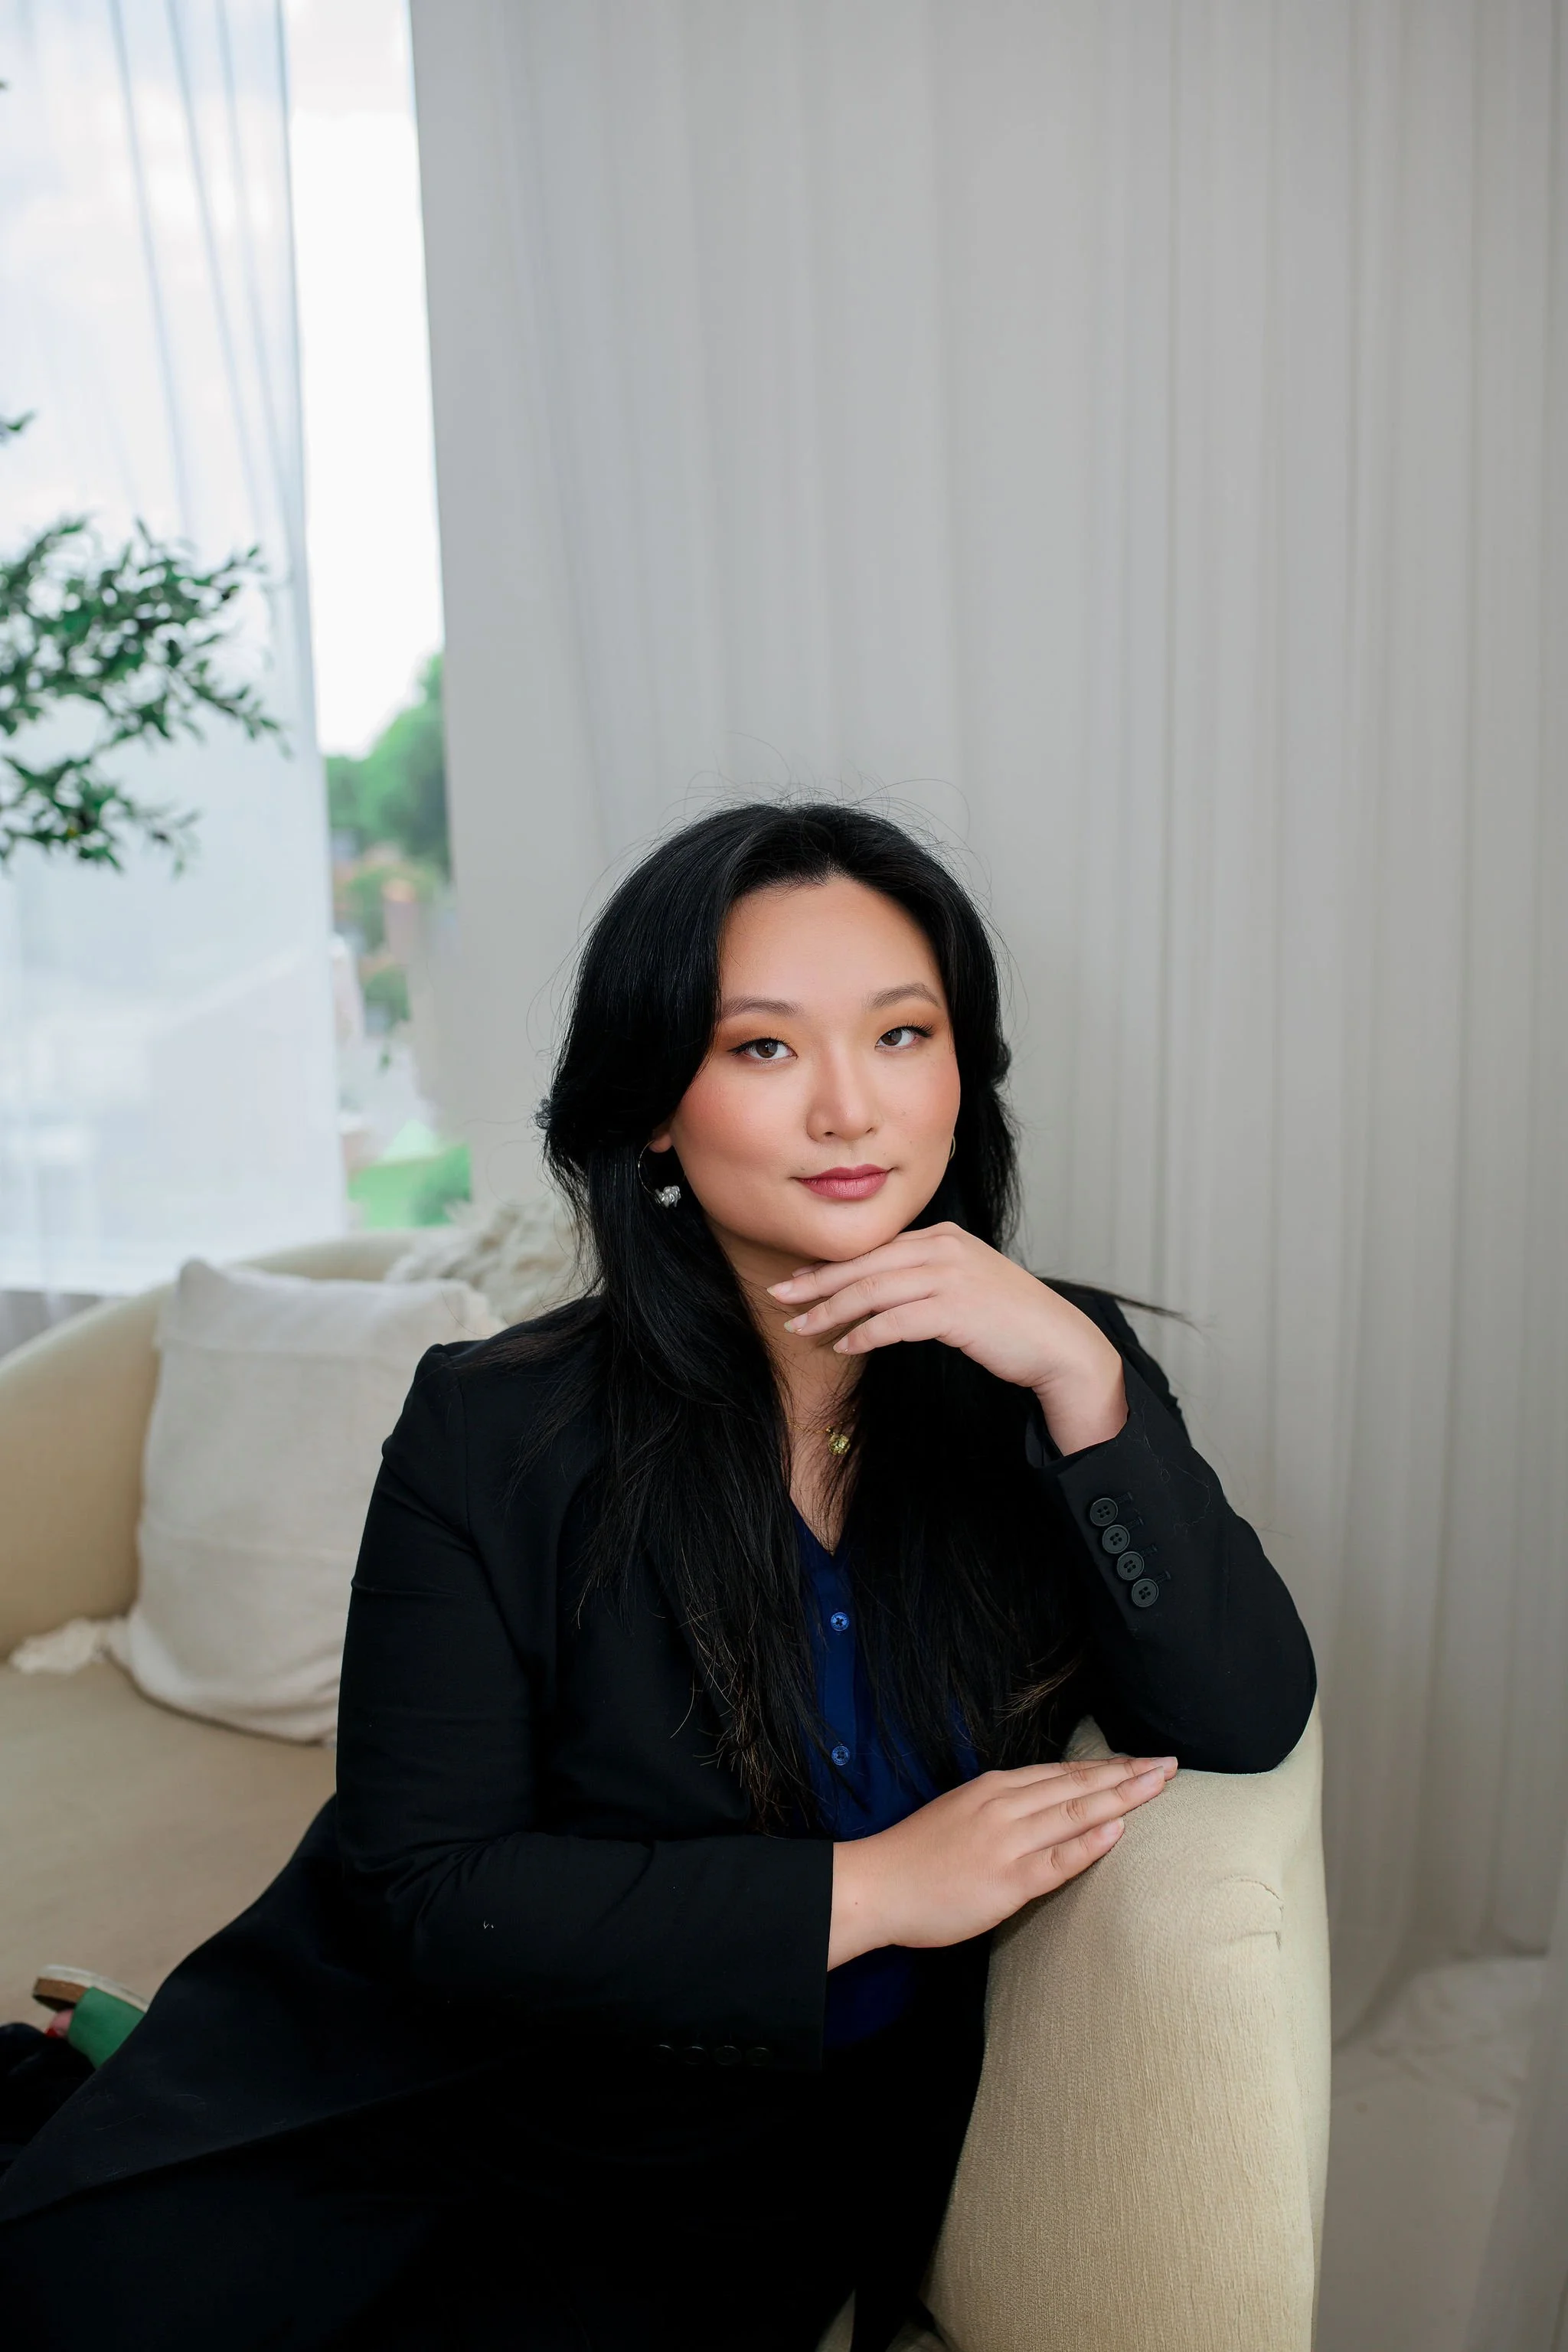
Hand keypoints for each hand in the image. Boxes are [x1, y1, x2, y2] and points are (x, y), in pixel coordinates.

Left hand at [769, 1223, 1127, 1453]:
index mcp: (941, 1236)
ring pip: (872, 1291)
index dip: (830, 1266)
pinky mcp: (955, 1310)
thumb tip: (875, 1291)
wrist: (1057, 1342)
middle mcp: (943, 1248)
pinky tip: (845, 1346)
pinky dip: (865, 1334)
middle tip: (780, 1298)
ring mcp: (950, 1277)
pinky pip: (895, 1321)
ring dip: (831, 1312)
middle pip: (864, 1264)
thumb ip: (923, 1277)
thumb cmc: (1007, 1319)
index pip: (873, 1248)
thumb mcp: (963, 1282)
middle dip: (817, 1284)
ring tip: (801, 1328)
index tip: (797, 1281)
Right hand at [828, 1754, 1175, 1965]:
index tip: (1140, 1761)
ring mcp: (1008, 1842)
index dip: (1106, 1766)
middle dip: (1128, 1774)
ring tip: (1158, 1785)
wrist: (877, 1884)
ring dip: (1122, 1797)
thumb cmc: (916, 1856)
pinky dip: (1089, 1844)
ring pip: (1075, 1813)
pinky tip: (1118, 1832)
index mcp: (995, 1789)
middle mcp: (1005, 1806)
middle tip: (1168, 1764)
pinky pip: (1057, 1861)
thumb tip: (1040, 1806)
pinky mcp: (1007, 1881)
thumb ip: (1002, 1807)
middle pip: (1078, 1785)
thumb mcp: (961, 1813)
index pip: (1063, 1773)